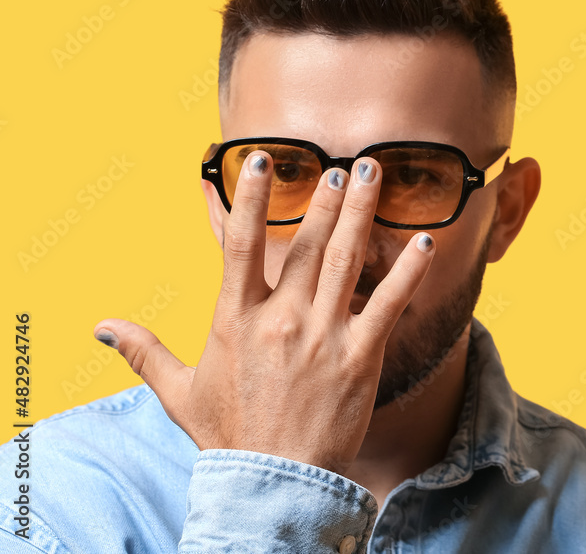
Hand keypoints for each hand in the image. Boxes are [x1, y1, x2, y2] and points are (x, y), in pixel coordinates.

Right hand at [92, 151, 434, 473]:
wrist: (273, 484)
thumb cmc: (229, 436)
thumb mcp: (179, 392)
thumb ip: (143, 352)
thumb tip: (101, 326)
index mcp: (235, 319)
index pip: (241, 244)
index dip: (252, 198)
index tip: (262, 160)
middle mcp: (279, 318)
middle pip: (305, 243)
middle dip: (325, 199)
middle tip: (343, 165)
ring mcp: (322, 335)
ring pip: (345, 259)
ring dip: (361, 213)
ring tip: (373, 175)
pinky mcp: (360, 356)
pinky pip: (388, 304)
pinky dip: (409, 271)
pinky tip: (426, 243)